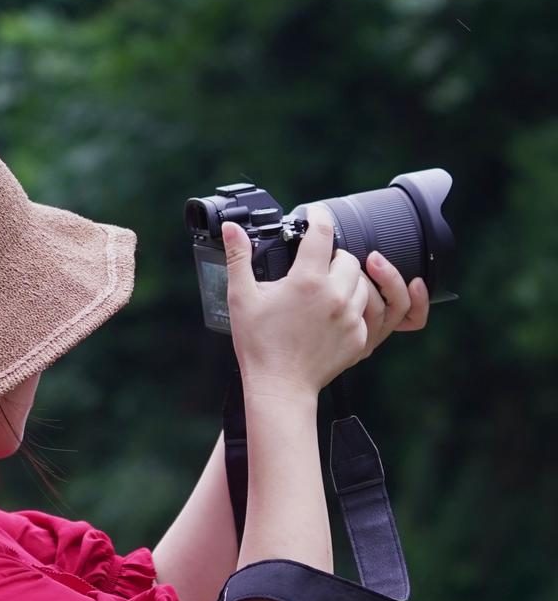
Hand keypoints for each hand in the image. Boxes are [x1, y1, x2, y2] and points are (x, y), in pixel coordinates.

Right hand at [222, 202, 427, 398]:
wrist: (279, 386)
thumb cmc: (258, 345)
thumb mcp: (242, 299)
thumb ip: (238, 259)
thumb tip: (231, 228)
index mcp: (307, 281)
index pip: (322, 232)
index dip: (318, 216)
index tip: (315, 214)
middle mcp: (335, 295)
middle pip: (348, 257)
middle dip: (332, 257)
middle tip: (314, 267)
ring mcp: (351, 317)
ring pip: (362, 282)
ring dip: (348, 281)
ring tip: (327, 291)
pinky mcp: (359, 337)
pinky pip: (368, 312)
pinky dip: (354, 308)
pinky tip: (334, 314)